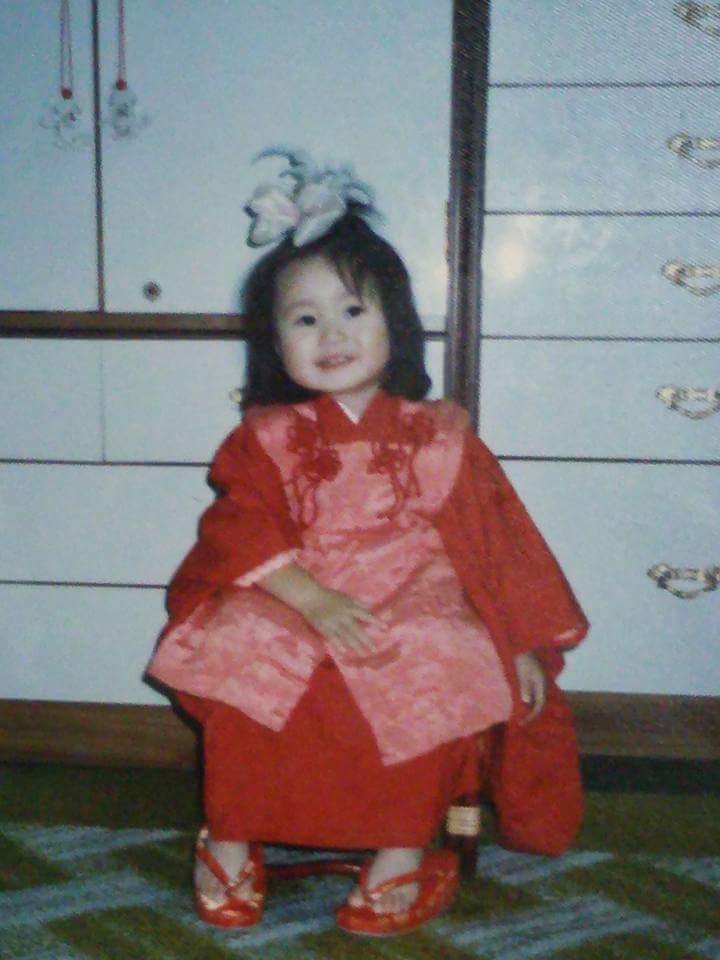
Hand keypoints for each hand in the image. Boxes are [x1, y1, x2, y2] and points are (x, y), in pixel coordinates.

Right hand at [257, 561, 382, 656]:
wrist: (310, 597)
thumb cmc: (329, 596)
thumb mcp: (346, 597)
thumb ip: (358, 603)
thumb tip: (371, 609)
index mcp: (349, 607)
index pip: (365, 615)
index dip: (375, 621)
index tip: (385, 628)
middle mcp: (343, 616)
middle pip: (356, 630)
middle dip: (366, 640)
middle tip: (374, 650)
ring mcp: (333, 623)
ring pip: (346, 636)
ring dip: (355, 646)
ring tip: (363, 654)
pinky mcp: (324, 628)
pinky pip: (332, 638)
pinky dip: (338, 644)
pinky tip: (344, 652)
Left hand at [514, 650, 546, 723]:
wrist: (523, 646)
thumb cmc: (523, 659)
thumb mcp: (522, 674)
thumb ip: (526, 687)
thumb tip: (528, 702)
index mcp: (541, 684)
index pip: (540, 704)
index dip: (532, 715)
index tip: (523, 722)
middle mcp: (543, 684)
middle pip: (540, 703)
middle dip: (532, 714)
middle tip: (522, 722)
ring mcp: (540, 682)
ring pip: (538, 699)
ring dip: (531, 708)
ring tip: (522, 716)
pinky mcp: (535, 679)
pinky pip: (534, 694)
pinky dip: (530, 701)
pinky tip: (523, 704)